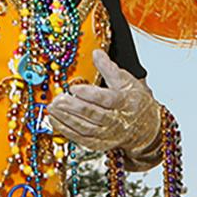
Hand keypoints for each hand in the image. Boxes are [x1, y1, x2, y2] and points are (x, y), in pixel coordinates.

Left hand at [45, 50, 159, 154]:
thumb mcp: (126, 81)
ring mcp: (108, 135)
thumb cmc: (134, 102)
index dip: (89, 94)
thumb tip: (96, 53)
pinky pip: (81, 138)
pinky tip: (55, 121)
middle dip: (74, 107)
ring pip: (85, 128)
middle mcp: (116, 121)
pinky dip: (67, 131)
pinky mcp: (100, 144)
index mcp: (124, 102)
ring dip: (66, 119)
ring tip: (52, 109)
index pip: (106, 99)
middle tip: (58, 99)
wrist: (145, 127)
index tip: (74, 88)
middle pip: (93, 115)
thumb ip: (109, 68)